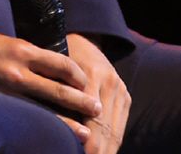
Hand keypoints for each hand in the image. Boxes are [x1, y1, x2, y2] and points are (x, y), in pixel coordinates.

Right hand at [0, 28, 100, 134]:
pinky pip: (26, 119)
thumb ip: (30, 55)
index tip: (87, 84)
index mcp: (23, 49)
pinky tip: (53, 137)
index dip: (78, 76)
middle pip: (58, 90)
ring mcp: (8, 91)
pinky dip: (42, 128)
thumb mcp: (8, 41)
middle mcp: (18, 71)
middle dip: (81, 102)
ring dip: (68, 123)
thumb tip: (55, 68)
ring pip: (45, 111)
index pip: (60, 64)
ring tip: (85, 133)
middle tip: (98, 111)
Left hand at [63, 35, 130, 149]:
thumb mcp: (54, 74)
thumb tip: (55, 132)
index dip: (89, 147)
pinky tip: (104, 153)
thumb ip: (57, 100)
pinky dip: (112, 144)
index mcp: (92, 76)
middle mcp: (110, 82)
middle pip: (106, 130)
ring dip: (107, 152)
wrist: (83, 39)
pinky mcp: (125, 95)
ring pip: (115, 132)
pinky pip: (120, 126)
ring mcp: (120, 88)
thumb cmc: (59, 58)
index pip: (94, 122)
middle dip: (98, 153)